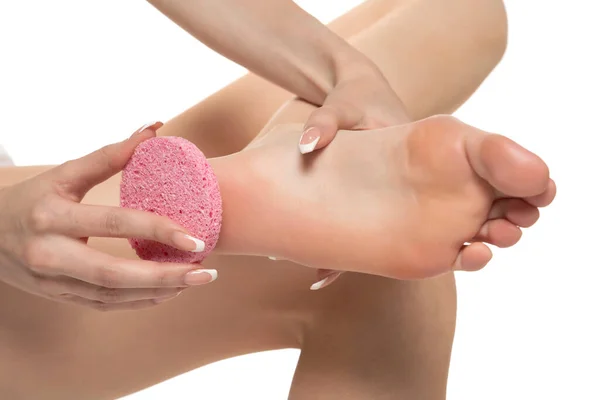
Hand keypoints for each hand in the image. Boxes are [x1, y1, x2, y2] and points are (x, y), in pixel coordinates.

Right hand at [0, 122, 215, 310]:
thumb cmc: (30, 199)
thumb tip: (155, 128)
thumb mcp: (64, 174)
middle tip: (206, 271)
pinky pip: (106, 305)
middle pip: (115, 274)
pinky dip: (140, 301)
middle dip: (166, 275)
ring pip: (114, 296)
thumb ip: (109, 155)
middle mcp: (50, 254)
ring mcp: (53, 282)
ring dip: (159, 291)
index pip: (113, 224)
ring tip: (195, 280)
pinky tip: (168, 291)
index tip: (195, 237)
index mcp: (51, 216)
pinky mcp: (59, 297)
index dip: (157, 230)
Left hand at [297, 65, 409, 288]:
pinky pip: (358, 210)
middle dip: (352, 254)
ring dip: (343, 241)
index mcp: (405, 170)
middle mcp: (400, 186)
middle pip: (383, 230)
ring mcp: (387, 187)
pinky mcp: (372, 185)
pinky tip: (311, 234)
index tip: (336, 271)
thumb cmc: (355, 93)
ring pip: (366, 224)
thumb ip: (323, 123)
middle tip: (317, 275)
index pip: (397, 220)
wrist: (360, 82)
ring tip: (308, 264)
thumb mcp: (340, 106)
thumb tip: (307, 146)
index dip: (374, 248)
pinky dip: (339, 221)